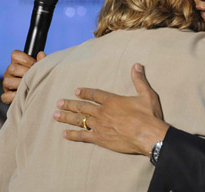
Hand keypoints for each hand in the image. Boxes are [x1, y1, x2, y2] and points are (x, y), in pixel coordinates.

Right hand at [1, 50, 45, 103]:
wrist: (40, 94)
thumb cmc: (39, 78)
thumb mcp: (41, 69)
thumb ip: (41, 61)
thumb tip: (41, 54)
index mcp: (17, 63)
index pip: (15, 55)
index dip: (26, 59)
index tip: (34, 63)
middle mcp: (9, 72)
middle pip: (12, 68)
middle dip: (26, 72)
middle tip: (34, 77)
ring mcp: (7, 84)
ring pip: (7, 81)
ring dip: (21, 84)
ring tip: (30, 86)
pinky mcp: (6, 96)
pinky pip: (5, 96)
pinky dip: (14, 97)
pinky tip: (24, 95)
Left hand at [53, 63, 168, 155]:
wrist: (148, 136)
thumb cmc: (148, 116)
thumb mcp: (147, 95)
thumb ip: (139, 80)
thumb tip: (136, 65)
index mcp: (112, 101)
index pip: (95, 94)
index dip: (85, 92)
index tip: (76, 91)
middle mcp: (103, 112)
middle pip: (83, 107)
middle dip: (70, 104)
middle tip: (59, 103)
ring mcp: (100, 126)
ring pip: (79, 120)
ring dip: (67, 117)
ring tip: (56, 115)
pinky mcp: (100, 139)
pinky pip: (83, 136)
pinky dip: (73, 135)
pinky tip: (64, 134)